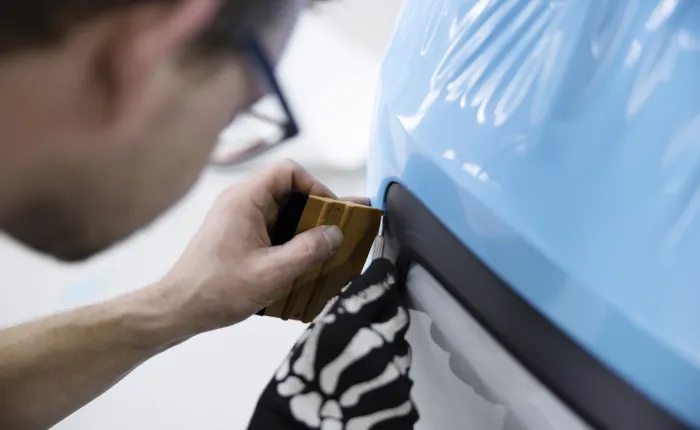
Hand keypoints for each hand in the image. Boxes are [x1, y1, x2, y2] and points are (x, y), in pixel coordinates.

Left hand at [158, 160, 369, 337]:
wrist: (178, 309)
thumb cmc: (218, 290)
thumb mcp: (271, 273)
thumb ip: (308, 251)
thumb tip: (336, 233)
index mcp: (245, 199)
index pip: (289, 172)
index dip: (316, 187)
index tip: (332, 214)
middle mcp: (241, 201)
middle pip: (289, 192)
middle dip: (316, 213)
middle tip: (339, 235)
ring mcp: (238, 218)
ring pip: (282, 213)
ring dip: (305, 231)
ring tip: (327, 252)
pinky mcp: (237, 236)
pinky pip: (272, 229)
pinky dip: (291, 242)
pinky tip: (304, 265)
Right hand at [247, 259, 417, 428]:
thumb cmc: (295, 393)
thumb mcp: (308, 342)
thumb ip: (337, 315)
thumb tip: (358, 293)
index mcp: (345, 323)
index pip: (380, 284)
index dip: (381, 280)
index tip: (382, 277)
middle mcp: (376, 345)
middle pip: (396, 316)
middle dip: (384, 320)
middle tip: (367, 334)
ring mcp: (394, 377)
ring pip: (401, 353)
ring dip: (387, 357)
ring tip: (361, 374)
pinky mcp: (405, 405)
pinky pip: (403, 387)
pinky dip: (389, 388)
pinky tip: (368, 397)